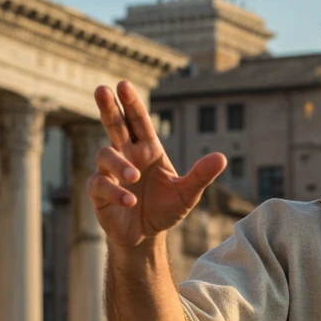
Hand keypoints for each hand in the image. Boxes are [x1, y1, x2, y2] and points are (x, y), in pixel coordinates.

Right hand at [88, 81, 225, 247]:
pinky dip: (114, 190)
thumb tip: (221, 158)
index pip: (138, 121)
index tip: (123, 85)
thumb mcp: (187, 193)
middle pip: (115, 126)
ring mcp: (110, 172)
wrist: (147, 235)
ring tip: (134, 178)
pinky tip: (129, 200)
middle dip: (108, 108)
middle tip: (102, 89)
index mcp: (148, 149)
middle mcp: (127, 155)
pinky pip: (100, 184)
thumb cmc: (166, 208)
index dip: (131, 103)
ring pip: (105, 154)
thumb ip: (201, 176)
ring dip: (119, 163)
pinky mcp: (99, 192)